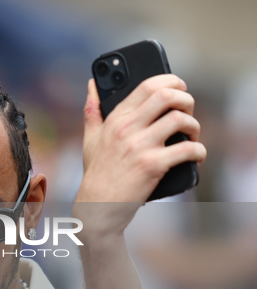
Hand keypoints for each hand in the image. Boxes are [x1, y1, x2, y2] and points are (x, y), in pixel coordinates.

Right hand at [73, 75, 206, 236]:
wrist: (98, 206)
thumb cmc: (97, 174)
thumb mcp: (90, 139)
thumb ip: (92, 110)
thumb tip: (92, 84)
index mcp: (115, 119)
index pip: (147, 86)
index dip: (171, 81)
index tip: (180, 88)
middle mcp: (127, 129)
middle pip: (167, 96)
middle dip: (187, 99)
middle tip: (189, 111)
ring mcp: (140, 147)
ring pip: (180, 119)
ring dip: (194, 126)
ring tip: (192, 136)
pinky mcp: (152, 166)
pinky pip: (187, 149)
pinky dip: (199, 151)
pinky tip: (196, 156)